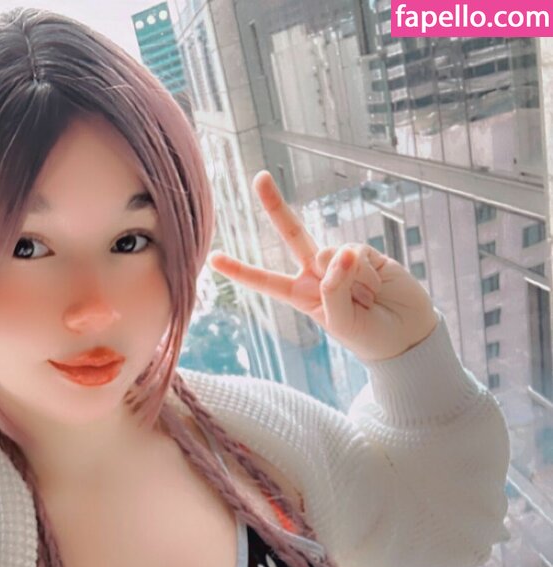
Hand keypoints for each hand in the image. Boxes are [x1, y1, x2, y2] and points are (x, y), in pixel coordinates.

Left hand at [207, 171, 438, 363]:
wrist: (407, 333)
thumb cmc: (369, 336)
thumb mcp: (343, 323)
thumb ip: (334, 290)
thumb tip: (340, 252)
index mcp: (302, 295)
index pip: (267, 281)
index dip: (241, 270)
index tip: (213, 259)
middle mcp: (317, 273)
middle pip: (293, 235)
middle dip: (275, 206)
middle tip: (258, 178)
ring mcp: (341, 261)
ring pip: (333, 253)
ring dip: (353, 280)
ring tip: (367, 299)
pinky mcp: (366, 253)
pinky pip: (358, 253)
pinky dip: (368, 273)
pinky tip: (378, 285)